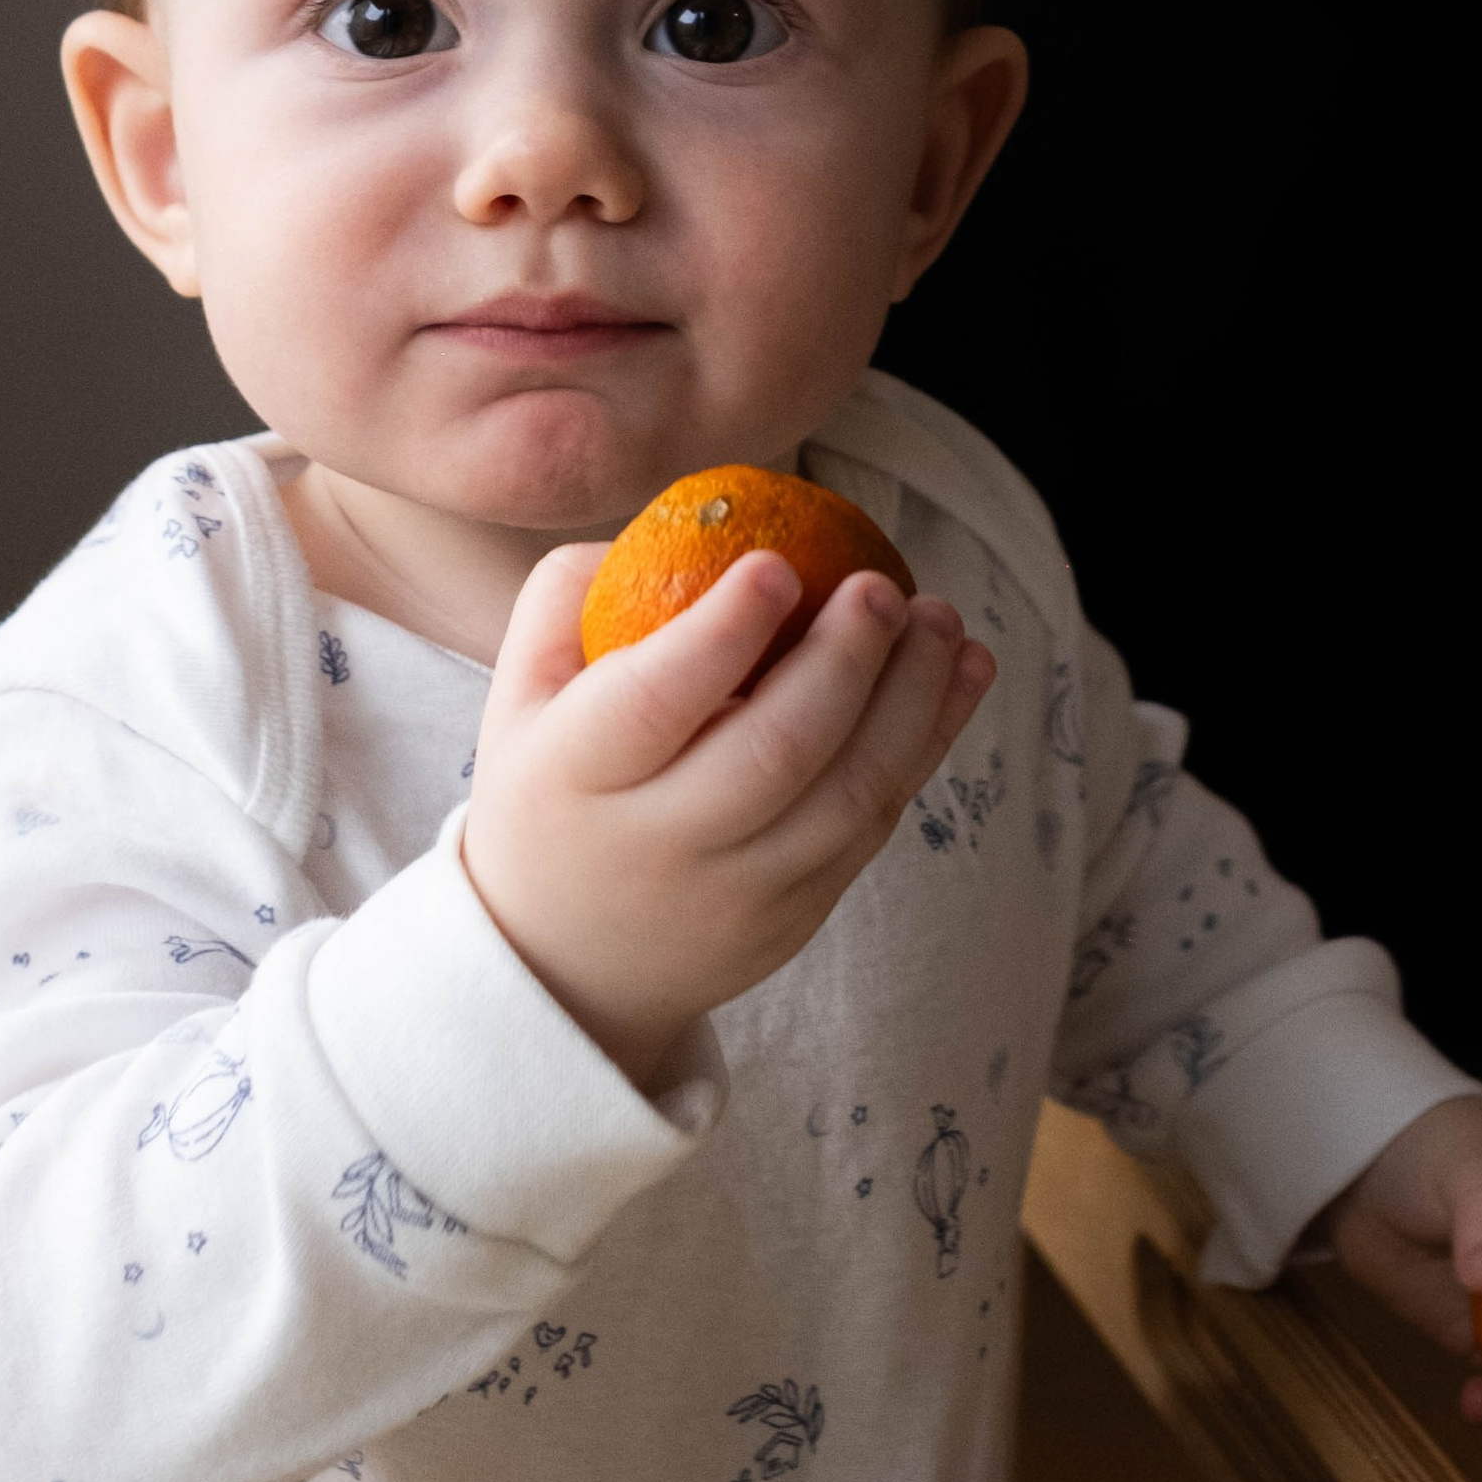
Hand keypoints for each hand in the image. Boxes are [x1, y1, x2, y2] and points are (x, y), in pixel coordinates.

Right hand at [463, 546, 993, 1094]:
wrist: (567, 961)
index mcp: (575, 776)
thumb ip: (570, 600)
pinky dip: (927, 745)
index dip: (721, 633)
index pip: (653, 703)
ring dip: (911, 701)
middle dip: (844, 662)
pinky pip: (874, 826)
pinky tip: (960, 675)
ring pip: (846, 796)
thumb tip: (677, 520)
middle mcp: (657, 844)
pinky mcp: (796, 915)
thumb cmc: (553, 791)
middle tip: (884, 587)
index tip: (778, 563)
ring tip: (941, 620)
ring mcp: (736, 891)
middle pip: (772, 753)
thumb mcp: (521, 698)